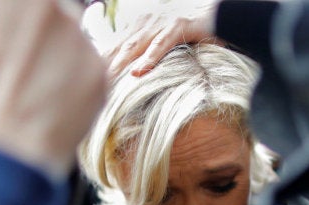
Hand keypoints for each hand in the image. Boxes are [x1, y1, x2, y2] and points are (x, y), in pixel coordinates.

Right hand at [0, 0, 106, 180]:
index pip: (16, 4)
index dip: (12, 25)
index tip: (8, 42)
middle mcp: (37, 2)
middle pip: (46, 12)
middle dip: (36, 38)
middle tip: (21, 72)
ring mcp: (72, 32)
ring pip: (71, 39)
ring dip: (58, 60)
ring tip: (33, 97)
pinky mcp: (96, 66)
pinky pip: (89, 71)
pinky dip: (76, 89)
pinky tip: (52, 110)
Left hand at [84, 0, 220, 77]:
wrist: (220, 16)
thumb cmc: (195, 34)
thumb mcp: (166, 45)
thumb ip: (149, 56)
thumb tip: (136, 76)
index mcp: (142, 28)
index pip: (116, 46)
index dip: (102, 61)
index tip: (87, 77)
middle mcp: (147, 24)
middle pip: (120, 47)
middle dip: (104, 65)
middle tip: (89, 85)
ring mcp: (161, 24)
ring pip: (135, 46)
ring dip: (120, 64)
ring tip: (107, 80)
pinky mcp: (178, 26)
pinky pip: (161, 45)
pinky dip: (150, 58)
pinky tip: (139, 72)